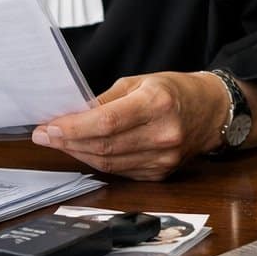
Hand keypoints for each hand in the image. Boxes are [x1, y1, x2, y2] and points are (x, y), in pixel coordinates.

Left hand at [31, 71, 227, 179]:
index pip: (106, 123)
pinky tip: (84, 151)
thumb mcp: (139, 82)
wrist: (211, 111)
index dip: (73, 128)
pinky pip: (120, 172)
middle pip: (104, 147)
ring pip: (108, 164)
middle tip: (45, 136)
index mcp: (157, 104)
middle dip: (68, 142)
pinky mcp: (160, 173)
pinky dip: (98, 162)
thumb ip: (105, 100)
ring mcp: (164, 159)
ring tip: (60, 143)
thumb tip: (71, 115)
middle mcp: (163, 134)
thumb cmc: (174, 91)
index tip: (48, 128)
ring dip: (78, 154)